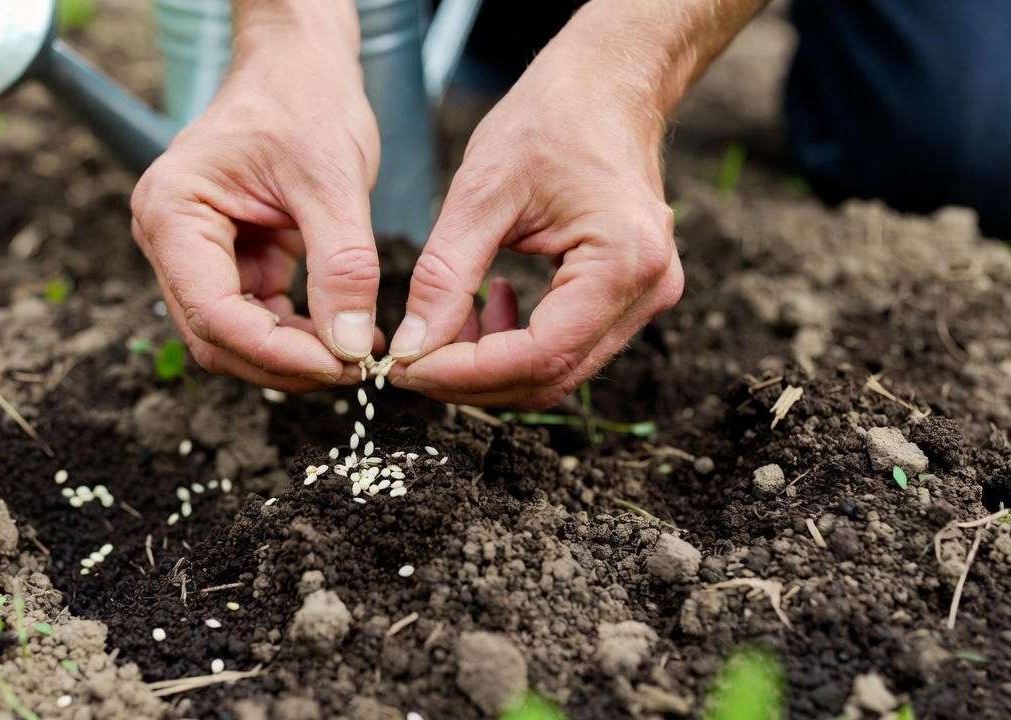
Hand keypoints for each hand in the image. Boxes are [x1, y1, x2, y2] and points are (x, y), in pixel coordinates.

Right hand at [130, 5, 380, 391]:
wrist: (298, 64)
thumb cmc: (304, 100)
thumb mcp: (333, 180)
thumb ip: (342, 267)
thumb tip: (349, 345)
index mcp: (173, 211)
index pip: (214, 312)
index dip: (276, 351)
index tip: (339, 364)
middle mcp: (168, 237)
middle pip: (215, 336)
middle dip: (282, 361)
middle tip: (351, 368)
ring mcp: (194, 251)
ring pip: (233, 335)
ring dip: (289, 353)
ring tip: (352, 352)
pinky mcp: (227, 257)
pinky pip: (255, 314)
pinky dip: (294, 331)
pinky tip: (339, 331)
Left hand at [385, 3, 698, 408]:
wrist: (606, 86)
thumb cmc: (551, 120)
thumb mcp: (482, 193)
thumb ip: (445, 276)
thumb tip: (411, 348)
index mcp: (623, 262)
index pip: (540, 355)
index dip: (467, 374)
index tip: (406, 368)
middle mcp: (649, 291)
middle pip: (552, 376)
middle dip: (473, 380)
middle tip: (410, 362)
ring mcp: (646, 297)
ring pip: (558, 370)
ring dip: (492, 365)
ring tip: (446, 325)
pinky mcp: (630, 296)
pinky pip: (569, 345)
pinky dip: (517, 344)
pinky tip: (492, 303)